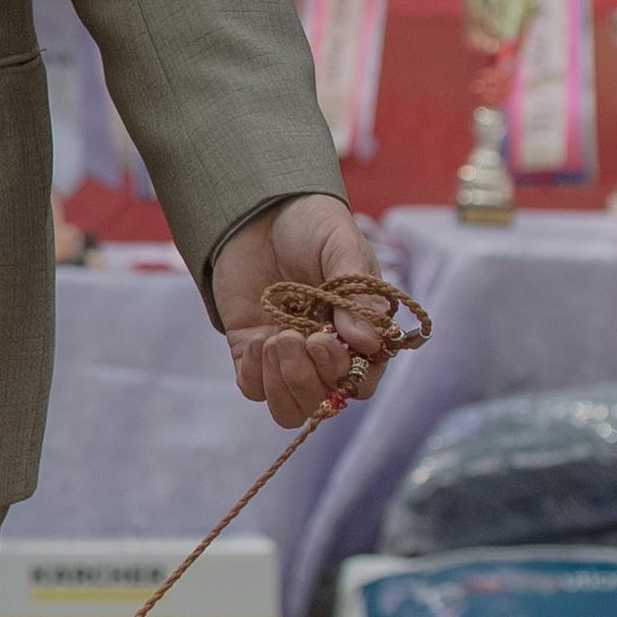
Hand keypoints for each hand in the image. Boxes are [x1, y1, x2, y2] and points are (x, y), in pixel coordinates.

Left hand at [209, 192, 402, 430]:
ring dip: (284, 383)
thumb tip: (366, 343)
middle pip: (324, 401)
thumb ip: (356, 293)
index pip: (363, 381)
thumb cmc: (312, 225)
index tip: (327, 340)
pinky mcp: (250, 351)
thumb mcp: (341, 247)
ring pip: (289, 406)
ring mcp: (286, 356)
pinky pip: (253, 388)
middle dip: (311, 377)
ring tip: (277, 338)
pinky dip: (255, 375)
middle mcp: (324, 354)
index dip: (348, 375)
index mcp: (359, 334)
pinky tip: (257, 341)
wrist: (259, 210)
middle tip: (298, 337)